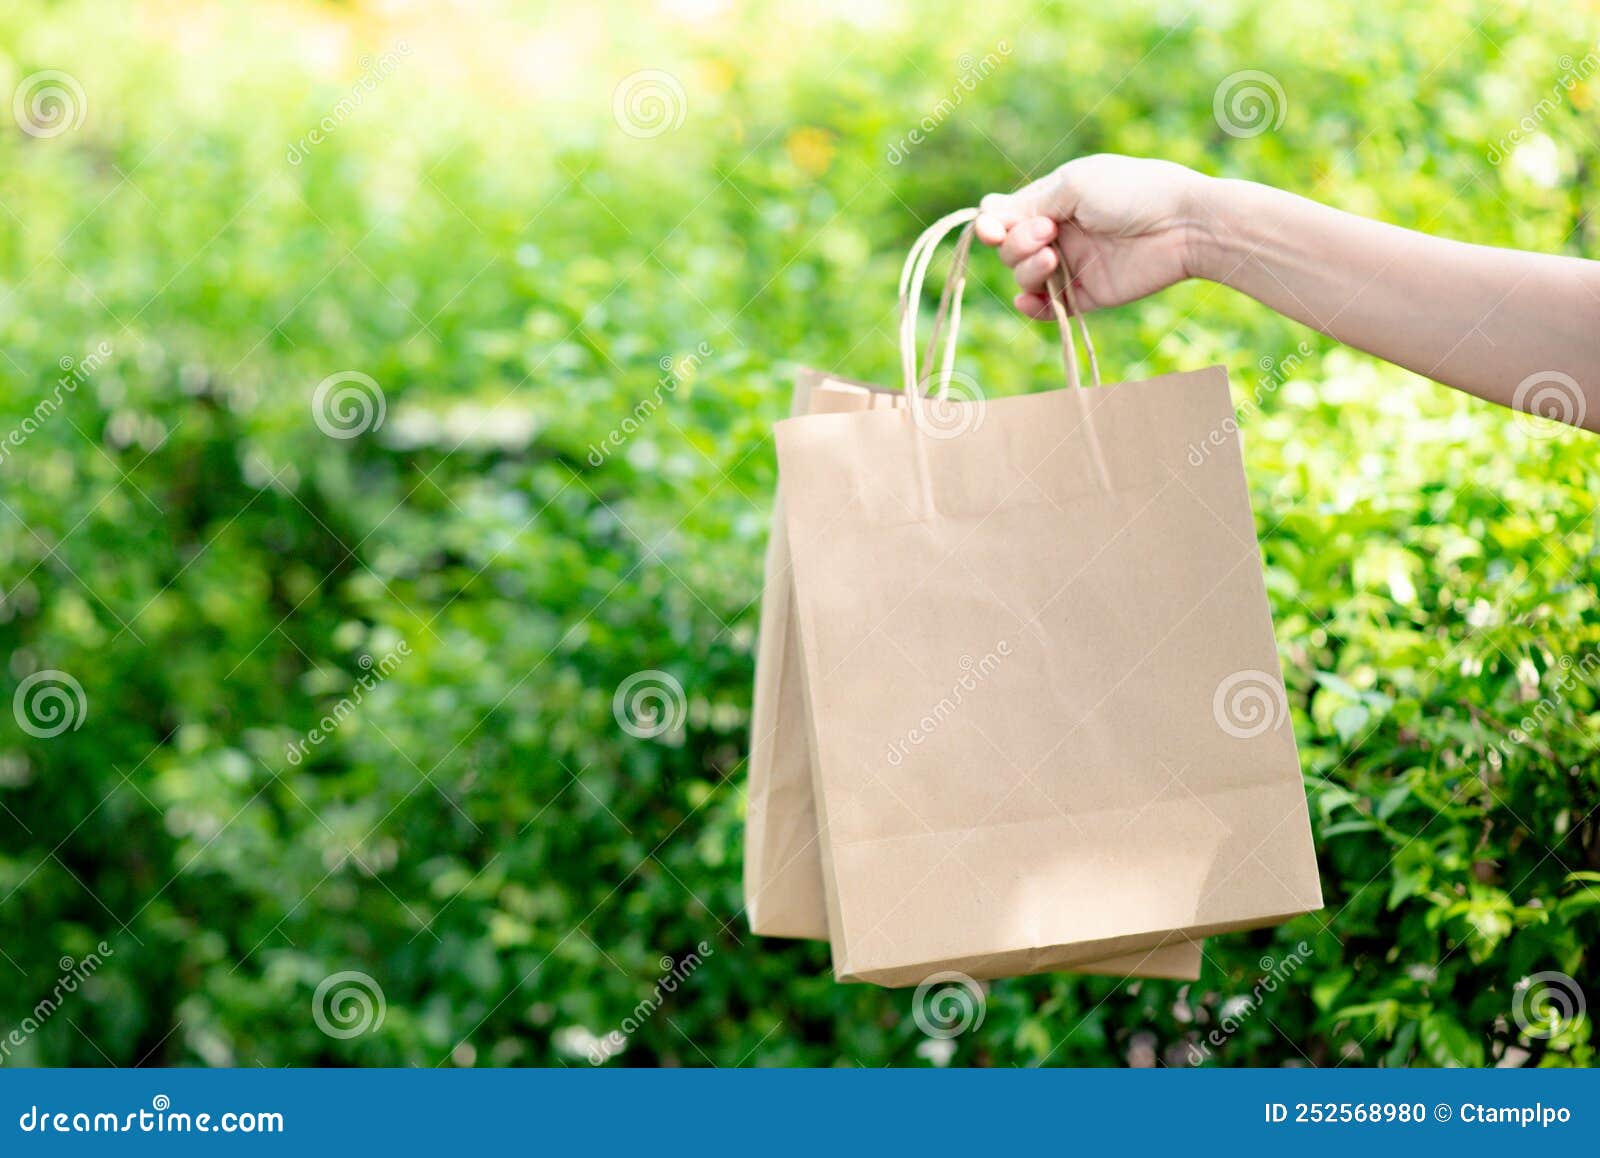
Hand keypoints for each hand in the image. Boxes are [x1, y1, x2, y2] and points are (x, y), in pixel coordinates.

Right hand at [974, 154, 1213, 319]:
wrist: (1184, 224)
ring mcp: (1071, 264)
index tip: (992, 230)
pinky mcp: (1086, 295)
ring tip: (1052, 260)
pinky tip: (1030, 300)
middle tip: (1047, 235)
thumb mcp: (1075, 185)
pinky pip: (1047, 308)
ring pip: (1023, 277)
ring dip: (1026, 271)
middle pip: (1008, 248)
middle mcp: (1057, 232)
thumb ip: (1031, 204)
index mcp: (1053, 199)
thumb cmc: (1133, 191)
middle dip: (1017, 244)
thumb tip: (987, 221)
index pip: (1003, 215)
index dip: (991, 225)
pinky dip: (1032, 308)